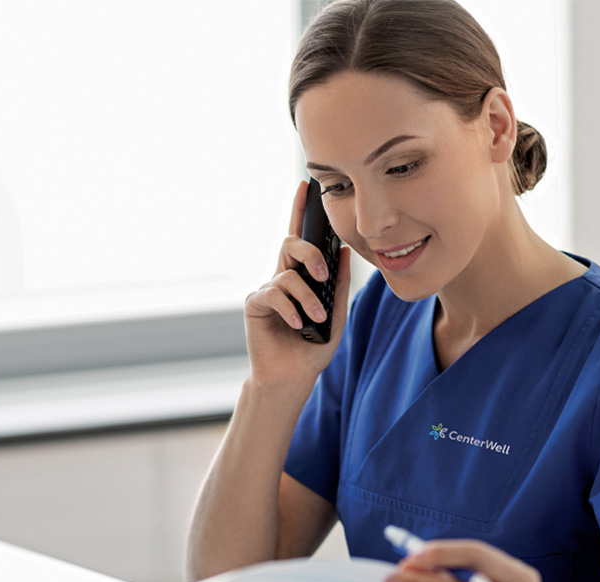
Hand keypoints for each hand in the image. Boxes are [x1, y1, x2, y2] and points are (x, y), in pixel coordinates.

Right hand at [243, 180, 350, 390]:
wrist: (292, 377)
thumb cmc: (312, 349)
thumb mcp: (336, 316)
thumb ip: (339, 286)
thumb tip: (344, 252)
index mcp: (301, 277)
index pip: (300, 238)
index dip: (300, 211)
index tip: (305, 185)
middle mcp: (282, 278)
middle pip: (291, 244)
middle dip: (310, 253)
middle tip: (323, 273)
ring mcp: (267, 290)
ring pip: (287, 272)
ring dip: (306, 295)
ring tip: (316, 317)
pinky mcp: (255, 305)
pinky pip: (274, 294)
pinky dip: (290, 308)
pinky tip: (297, 324)